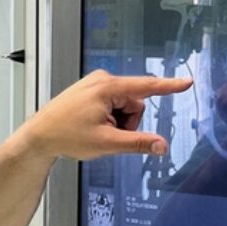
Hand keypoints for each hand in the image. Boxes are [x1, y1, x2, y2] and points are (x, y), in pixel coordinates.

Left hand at [18, 70, 192, 161]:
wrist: (39, 136)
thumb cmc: (67, 137)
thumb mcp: (107, 143)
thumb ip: (138, 143)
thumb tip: (162, 145)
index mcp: (108, 87)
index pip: (146, 87)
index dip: (169, 86)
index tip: (187, 82)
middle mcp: (103, 80)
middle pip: (135, 103)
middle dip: (128, 122)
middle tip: (107, 135)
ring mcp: (96, 84)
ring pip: (124, 106)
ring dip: (118, 122)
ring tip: (96, 131)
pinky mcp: (91, 90)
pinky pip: (113, 105)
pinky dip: (109, 118)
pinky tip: (92, 126)